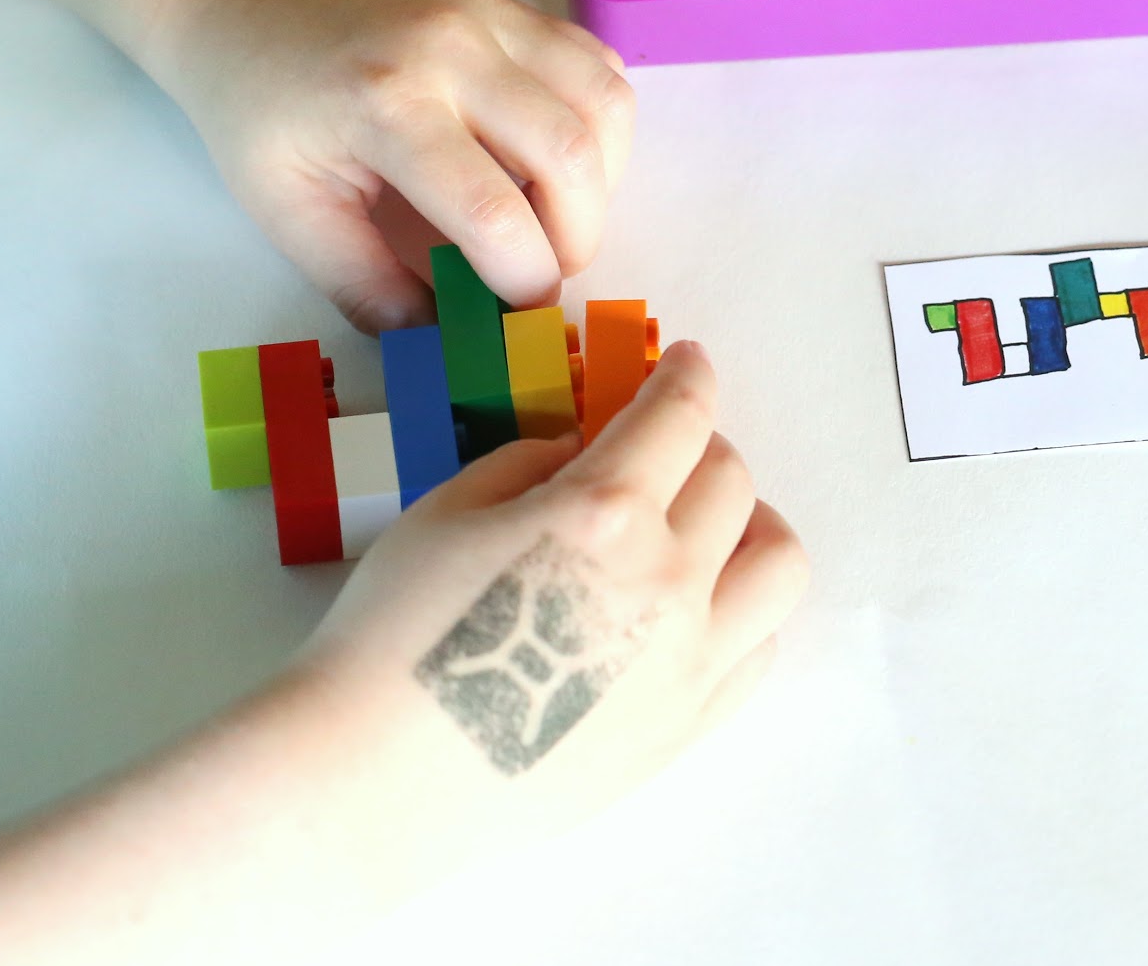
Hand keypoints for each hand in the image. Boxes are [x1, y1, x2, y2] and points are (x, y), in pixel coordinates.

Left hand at [153, 0, 634, 328]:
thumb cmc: (255, 108)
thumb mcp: (288, 212)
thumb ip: (369, 287)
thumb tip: (446, 342)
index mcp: (385, 105)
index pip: (495, 214)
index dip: (524, 283)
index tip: (516, 314)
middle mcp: (452, 49)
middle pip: (571, 157)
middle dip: (576, 239)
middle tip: (542, 269)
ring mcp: (490, 15)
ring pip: (604, 103)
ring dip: (601, 180)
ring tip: (556, 213)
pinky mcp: (510, 6)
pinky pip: (597, 64)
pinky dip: (600, 124)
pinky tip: (559, 157)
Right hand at [295, 342, 808, 847]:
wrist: (369, 784)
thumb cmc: (391, 634)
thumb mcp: (448, 510)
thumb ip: (533, 464)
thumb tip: (585, 455)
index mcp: (605, 513)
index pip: (681, 417)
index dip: (690, 375)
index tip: (689, 363)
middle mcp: (668, 583)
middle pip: (733, 480)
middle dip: (702, 444)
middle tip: (662, 454)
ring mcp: (689, 664)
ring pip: (778, 564)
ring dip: (751, 524)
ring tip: (705, 529)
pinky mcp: (688, 729)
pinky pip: (759, 648)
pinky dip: (741, 608)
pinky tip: (695, 606)